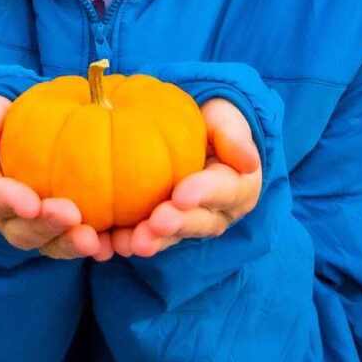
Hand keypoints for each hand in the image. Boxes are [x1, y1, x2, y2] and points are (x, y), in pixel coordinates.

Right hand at [0, 94, 112, 259]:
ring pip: (49, 244)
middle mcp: (6, 216)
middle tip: (70, 215)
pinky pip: (74, 242)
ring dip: (70, 243)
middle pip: (21, 231)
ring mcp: (33, 227)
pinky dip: (95, 246)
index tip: (30, 202)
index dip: (9, 201)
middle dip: (46, 227)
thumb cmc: (0, 127)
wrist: (13, 145)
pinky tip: (112, 244)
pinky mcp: (60, 230)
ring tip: (93, 240)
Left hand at [108, 97, 261, 257]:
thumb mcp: (225, 119)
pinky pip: (149, 237)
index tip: (181, 195)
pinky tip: (111, 242)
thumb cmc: (210, 122)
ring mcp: (190, 223)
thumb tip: (250, 161)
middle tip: (155, 223)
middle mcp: (218, 212)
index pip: (223, 190)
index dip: (203, 193)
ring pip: (174, 237)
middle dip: (177, 224)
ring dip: (153, 241)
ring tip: (131, 242)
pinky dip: (129, 240)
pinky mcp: (164, 228)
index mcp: (239, 186)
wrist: (190, 134)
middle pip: (199, 222)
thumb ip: (233, 136)